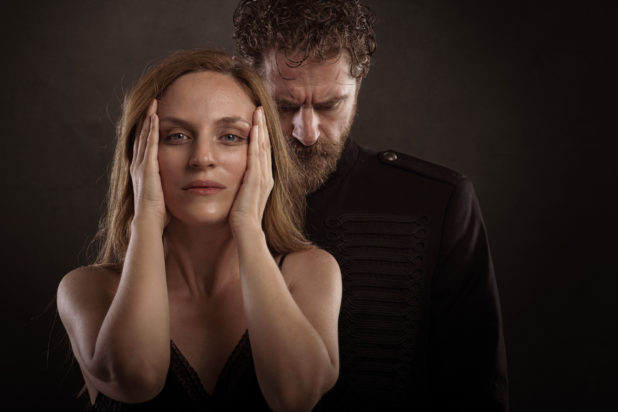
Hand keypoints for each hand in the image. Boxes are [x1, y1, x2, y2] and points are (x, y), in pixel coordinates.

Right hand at [130, 99, 167, 229]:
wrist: (149, 221)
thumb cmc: (159, 213)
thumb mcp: (164, 193)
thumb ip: (169, 185)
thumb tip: (182, 184)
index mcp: (143, 171)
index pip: (145, 145)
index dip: (148, 130)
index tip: (154, 116)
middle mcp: (139, 165)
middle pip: (142, 135)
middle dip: (146, 119)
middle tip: (151, 102)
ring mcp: (141, 165)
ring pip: (144, 136)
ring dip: (148, 119)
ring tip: (153, 103)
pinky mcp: (147, 167)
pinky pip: (150, 144)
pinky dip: (152, 129)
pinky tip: (155, 117)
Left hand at [230, 106, 272, 232]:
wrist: (245, 229)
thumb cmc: (240, 217)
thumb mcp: (241, 195)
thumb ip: (240, 184)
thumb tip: (233, 177)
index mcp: (263, 179)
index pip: (262, 152)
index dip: (261, 135)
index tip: (257, 120)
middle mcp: (266, 175)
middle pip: (265, 145)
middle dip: (263, 126)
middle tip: (260, 109)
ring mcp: (263, 176)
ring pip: (263, 147)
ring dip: (261, 128)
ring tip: (258, 112)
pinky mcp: (257, 179)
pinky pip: (257, 156)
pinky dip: (256, 141)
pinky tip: (254, 128)